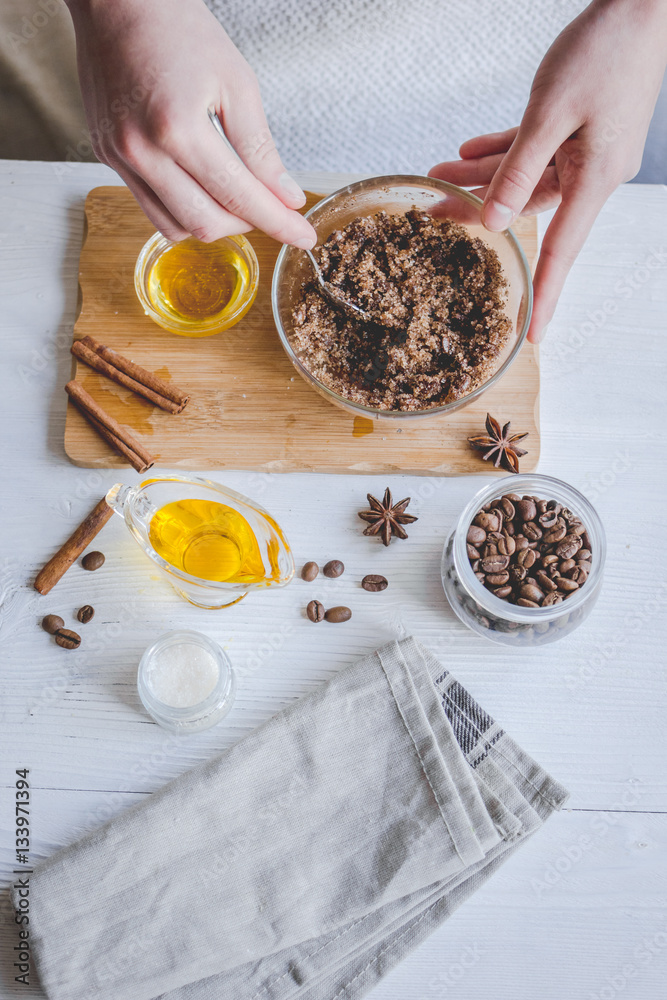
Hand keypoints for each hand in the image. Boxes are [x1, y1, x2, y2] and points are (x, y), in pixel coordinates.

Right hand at [65, 0, 316, 247]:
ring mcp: (120, 157)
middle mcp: (143, 150)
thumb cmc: (177, 29)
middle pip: (205, 223)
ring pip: (174, 227)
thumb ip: (260, 149)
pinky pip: (150, 207)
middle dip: (246, 224)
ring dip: (213, 223)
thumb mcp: (236, 82)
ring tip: (234, 198)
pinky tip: (202, 191)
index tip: (303, 236)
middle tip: (270, 208)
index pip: (238, 196)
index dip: (277, 222)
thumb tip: (286, 196)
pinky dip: (182, 210)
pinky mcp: (108, 157)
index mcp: (178, 128)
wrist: (117, 2)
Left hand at [429, 0, 666, 341]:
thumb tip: (493, 222)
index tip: (531, 334)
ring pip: (526, 177)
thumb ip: (517, 170)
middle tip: (435, 217)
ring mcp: (589, 151)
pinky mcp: (583, 128)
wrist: (641, 2)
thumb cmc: (605, 50)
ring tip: (438, 174)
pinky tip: (468, 152)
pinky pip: (536, 151)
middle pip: (529, 210)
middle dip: (481, 214)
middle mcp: (594, 174)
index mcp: (594, 179)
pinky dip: (504, 154)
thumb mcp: (550, 113)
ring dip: (483, 178)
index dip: (544, 295)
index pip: (562, 253)